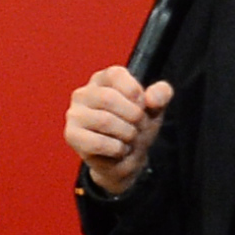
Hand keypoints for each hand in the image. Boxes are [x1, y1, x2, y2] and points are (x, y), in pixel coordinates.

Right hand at [65, 66, 171, 193]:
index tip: (142, 107)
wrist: (125, 159)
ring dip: (127, 134)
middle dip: (133, 116)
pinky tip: (119, 150)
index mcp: (102, 79)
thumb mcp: (155, 108)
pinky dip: (117, 149)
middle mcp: (83, 93)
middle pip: (109, 98)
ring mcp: (75, 115)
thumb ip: (161, 94)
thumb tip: (151, 98)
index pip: (116, 75)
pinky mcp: (72, 136)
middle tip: (139, 127)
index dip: (135, 93)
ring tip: (130, 138)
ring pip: (104, 121)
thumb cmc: (135, 127)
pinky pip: (98, 143)